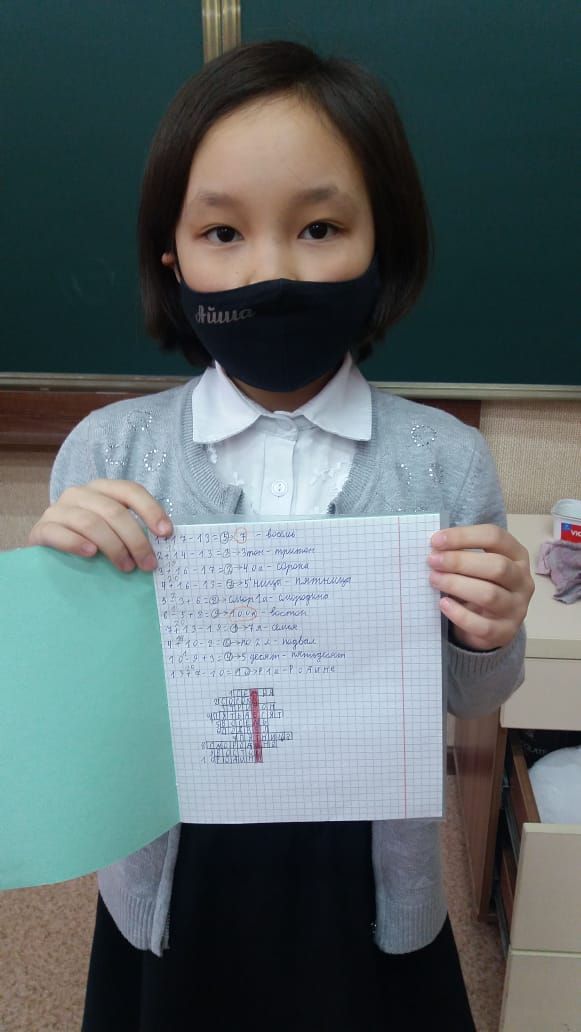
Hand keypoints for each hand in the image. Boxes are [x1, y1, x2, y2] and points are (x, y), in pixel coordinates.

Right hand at [28, 479, 172, 572]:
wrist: (48, 552)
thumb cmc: (88, 541)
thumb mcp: (112, 530)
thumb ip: (132, 530)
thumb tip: (164, 542)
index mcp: (102, 488)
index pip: (130, 491)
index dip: (151, 510)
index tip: (166, 534)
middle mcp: (79, 493)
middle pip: (114, 512)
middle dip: (136, 540)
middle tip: (148, 564)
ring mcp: (58, 510)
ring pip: (90, 523)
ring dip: (113, 547)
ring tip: (126, 567)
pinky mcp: (41, 529)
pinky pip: (59, 533)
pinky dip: (77, 544)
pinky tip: (91, 555)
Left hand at [428, 524, 534, 650]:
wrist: (490, 626)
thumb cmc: (480, 585)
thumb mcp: (477, 566)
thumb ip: (461, 554)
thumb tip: (434, 548)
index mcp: (517, 556)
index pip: (495, 537)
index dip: (464, 536)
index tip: (436, 540)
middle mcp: (522, 581)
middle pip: (497, 566)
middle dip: (460, 561)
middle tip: (433, 561)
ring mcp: (517, 608)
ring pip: (489, 594)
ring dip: (457, 585)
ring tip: (434, 580)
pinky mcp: (505, 632)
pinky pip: (482, 625)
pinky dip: (460, 614)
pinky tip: (443, 604)